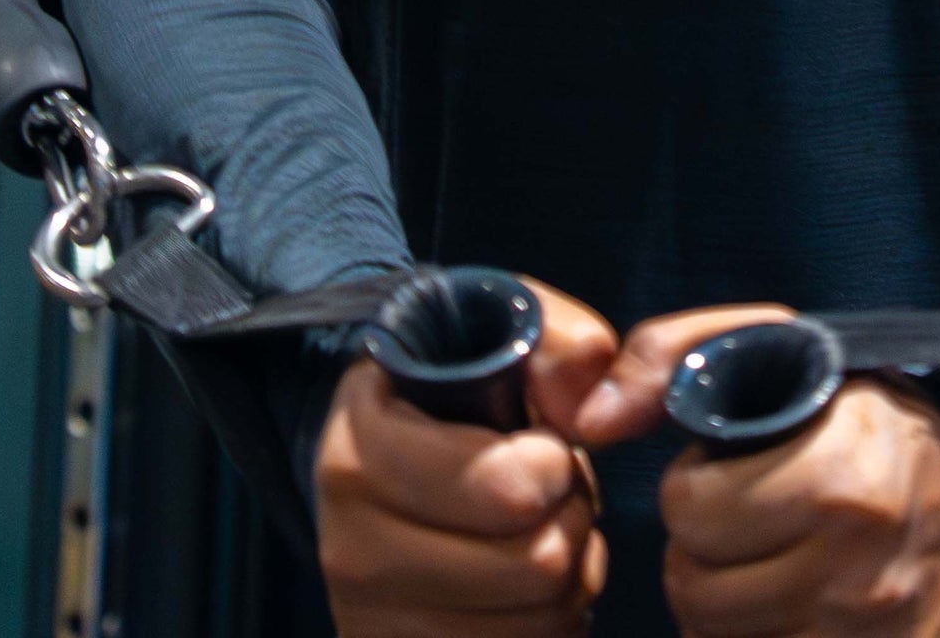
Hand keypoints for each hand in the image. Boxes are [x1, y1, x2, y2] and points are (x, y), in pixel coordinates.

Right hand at [316, 279, 615, 637]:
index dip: (552, 464)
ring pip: (539, 624)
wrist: (384, 458)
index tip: (547, 445)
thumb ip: (556, 341)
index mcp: (359, 452)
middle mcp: (352, 548)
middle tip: (554, 490)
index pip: (505, 486)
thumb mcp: (493, 331)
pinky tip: (530, 586)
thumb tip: (588, 402)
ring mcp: (372, 621)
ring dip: (569, 574)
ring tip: (541, 529)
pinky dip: (551, 626)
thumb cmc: (452, 395)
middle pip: (535, 564)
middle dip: (571, 518)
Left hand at [574, 309, 939, 637]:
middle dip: (700, 554)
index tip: (723, 476)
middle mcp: (858, 574)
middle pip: (697, 590)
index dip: (693, 489)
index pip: (691, 510)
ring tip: (761, 566)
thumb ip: (675, 355)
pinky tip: (783, 610)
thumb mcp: (785, 348)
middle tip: (738, 526)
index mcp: (839, 479)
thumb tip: (592, 418)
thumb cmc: (866, 421)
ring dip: (724, 610)